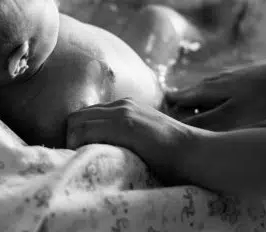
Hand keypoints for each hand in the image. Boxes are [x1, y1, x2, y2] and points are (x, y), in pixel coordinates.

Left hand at [66, 98, 202, 183]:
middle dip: (71, 136)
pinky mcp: (123, 123)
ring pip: (76, 121)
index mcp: (127, 106)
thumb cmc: (173, 154)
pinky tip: (87, 158)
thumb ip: (127, 136)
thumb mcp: (146, 137)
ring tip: (80, 160)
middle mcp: (122, 104)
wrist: (193, 152)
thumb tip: (106, 150)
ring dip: (72, 142)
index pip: (88, 115)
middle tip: (75, 158)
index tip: (79, 152)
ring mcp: (122, 112)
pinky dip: (78, 145)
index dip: (79, 133)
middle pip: (77, 116)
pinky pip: (85, 130)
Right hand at [167, 53, 265, 130]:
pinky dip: (214, 103)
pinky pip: (218, 92)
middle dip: (181, 111)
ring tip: (201, 123)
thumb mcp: (232, 116)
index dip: (166, 109)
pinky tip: (225, 111)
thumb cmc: (262, 98)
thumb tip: (178, 128)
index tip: (158, 122)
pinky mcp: (240, 78)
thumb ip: (205, 122)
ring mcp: (226, 77)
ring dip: (199, 108)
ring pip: (204, 94)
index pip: (175, 98)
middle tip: (178, 128)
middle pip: (188, 96)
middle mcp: (212, 80)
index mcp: (206, 89)